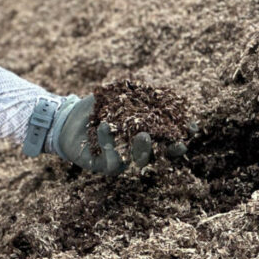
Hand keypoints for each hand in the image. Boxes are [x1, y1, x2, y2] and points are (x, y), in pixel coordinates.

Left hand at [46, 95, 192, 175]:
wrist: (67, 118)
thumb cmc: (95, 106)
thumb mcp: (116, 95)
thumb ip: (136, 93)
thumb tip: (160, 91)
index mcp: (146, 132)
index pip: (170, 137)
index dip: (183, 134)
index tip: (192, 128)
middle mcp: (137, 150)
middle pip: (161, 154)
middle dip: (171, 148)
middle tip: (176, 142)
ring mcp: (123, 159)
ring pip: (140, 161)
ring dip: (144, 149)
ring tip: (143, 135)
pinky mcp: (105, 167)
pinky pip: (114, 161)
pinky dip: (110, 143)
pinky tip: (104, 126)